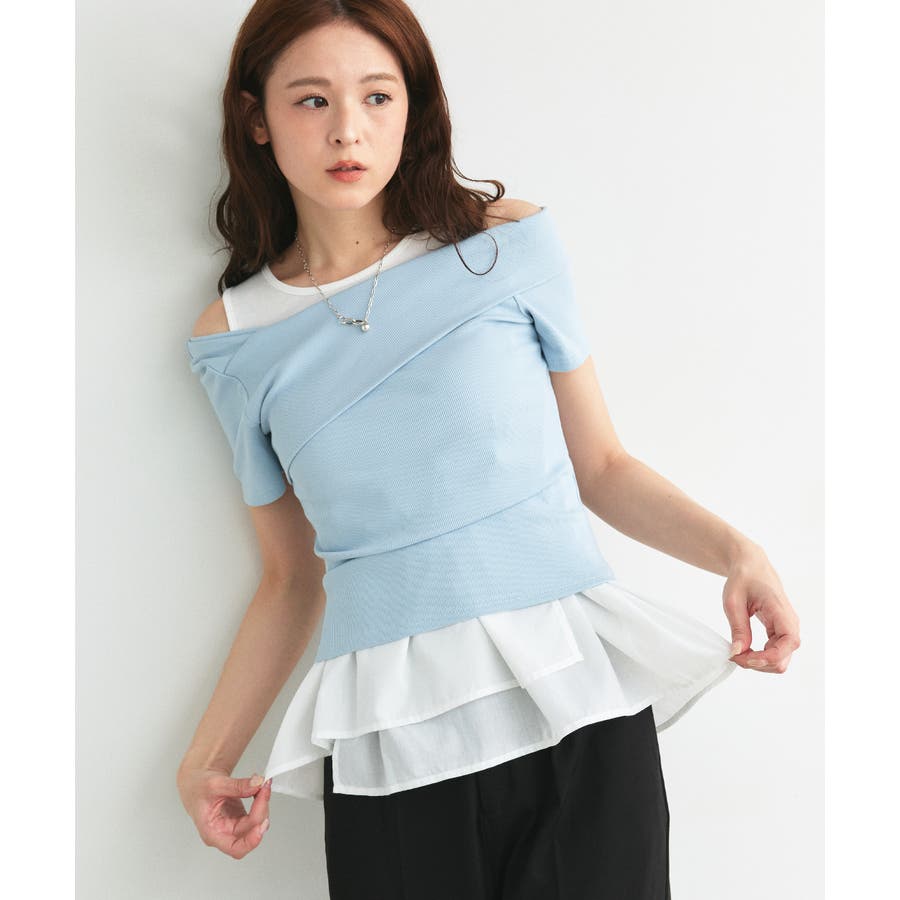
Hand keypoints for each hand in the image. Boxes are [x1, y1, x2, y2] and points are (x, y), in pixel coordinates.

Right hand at [177, 765, 271, 858]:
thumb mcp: (215, 784)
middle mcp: (224, 833)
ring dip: (263, 806)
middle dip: (260, 811)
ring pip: (256, 824)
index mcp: (212, 832)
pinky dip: (262, 802)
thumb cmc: (198, 789)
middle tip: (264, 789)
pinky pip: (256, 815)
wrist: (196, 783)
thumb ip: (238, 786)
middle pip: (249, 832)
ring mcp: (234, 826)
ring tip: (262, 786)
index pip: (235, 847)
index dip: (251, 841)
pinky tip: (260, 789)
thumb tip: (257, 784)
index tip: (261, 826)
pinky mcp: (241, 817)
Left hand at [723, 543, 800, 673]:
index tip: (744, 657)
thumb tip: (737, 652)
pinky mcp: (780, 632)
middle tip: (735, 656)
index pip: (789, 643)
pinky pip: (775, 652)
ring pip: (780, 659)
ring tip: (738, 653)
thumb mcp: (733, 602)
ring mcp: (787, 628)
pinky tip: (745, 650)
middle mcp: (790, 623)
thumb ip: (738, 628)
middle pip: (784, 658)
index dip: (768, 657)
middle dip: (760, 663)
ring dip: (760, 662)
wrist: (751, 567)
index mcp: (781, 611)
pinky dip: (761, 656)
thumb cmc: (743, 579)